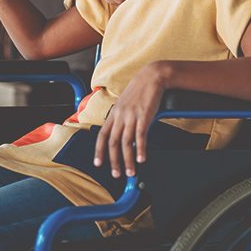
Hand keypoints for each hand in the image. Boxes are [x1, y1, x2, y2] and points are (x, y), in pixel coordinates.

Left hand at [94, 61, 169, 177]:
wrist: (151, 77)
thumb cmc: (140, 90)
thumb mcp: (125, 103)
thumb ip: (121, 116)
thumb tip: (119, 130)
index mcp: (114, 113)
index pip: (102, 135)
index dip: (99, 151)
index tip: (98, 163)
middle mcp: (120, 116)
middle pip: (112, 143)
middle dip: (113, 161)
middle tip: (116, 174)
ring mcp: (131, 116)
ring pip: (126, 143)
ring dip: (128, 160)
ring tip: (130, 172)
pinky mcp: (144, 116)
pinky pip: (140, 136)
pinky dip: (140, 149)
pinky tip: (141, 159)